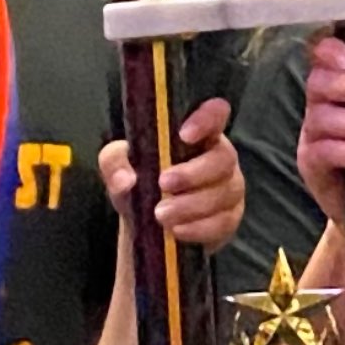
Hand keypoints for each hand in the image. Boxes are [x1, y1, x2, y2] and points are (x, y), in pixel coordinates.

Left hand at [96, 96, 244, 250]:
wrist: (148, 225)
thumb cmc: (140, 183)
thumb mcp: (119, 168)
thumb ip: (115, 163)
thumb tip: (126, 180)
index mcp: (199, 135)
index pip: (215, 114)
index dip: (207, 118)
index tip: (184, 134)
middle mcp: (220, 157)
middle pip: (223, 158)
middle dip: (193, 173)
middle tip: (163, 184)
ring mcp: (230, 189)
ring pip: (224, 193)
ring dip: (191, 205)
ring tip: (161, 215)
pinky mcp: (229, 219)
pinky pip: (223, 222)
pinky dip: (199, 228)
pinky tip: (177, 230)